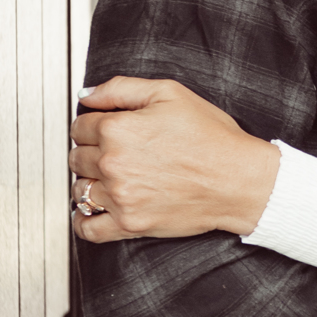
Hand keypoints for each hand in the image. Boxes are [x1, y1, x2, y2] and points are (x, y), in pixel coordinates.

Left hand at [70, 78, 280, 241]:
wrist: (239, 180)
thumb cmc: (213, 138)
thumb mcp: (170, 94)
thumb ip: (121, 88)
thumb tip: (88, 96)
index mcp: (117, 129)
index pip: (80, 126)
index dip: (91, 124)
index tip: (102, 129)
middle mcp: (113, 163)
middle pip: (77, 157)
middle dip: (90, 153)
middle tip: (111, 153)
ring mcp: (120, 197)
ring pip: (79, 190)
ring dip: (88, 183)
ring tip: (108, 179)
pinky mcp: (130, 224)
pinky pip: (88, 228)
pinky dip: (84, 220)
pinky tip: (94, 210)